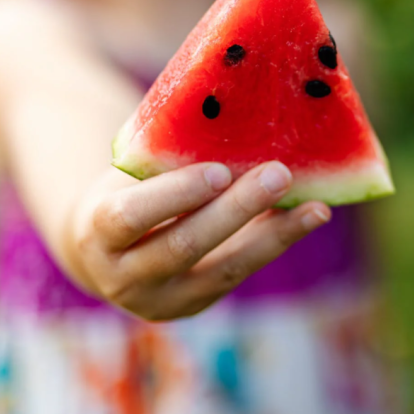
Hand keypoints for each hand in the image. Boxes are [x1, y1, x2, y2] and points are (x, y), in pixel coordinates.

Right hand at [67, 161, 329, 320]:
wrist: (105, 251)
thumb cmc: (125, 191)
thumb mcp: (130, 174)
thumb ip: (166, 155)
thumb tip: (234, 109)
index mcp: (97, 234)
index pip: (131, 217)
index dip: (176, 195)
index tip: (219, 171)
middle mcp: (124, 277)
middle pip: (185, 246)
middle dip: (236, 210)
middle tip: (279, 174)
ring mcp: (163, 300)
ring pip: (224, 270)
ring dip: (274, 235)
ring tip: (315, 208)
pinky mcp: (197, 305)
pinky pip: (241, 273)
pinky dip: (276, 243)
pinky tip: (309, 216)